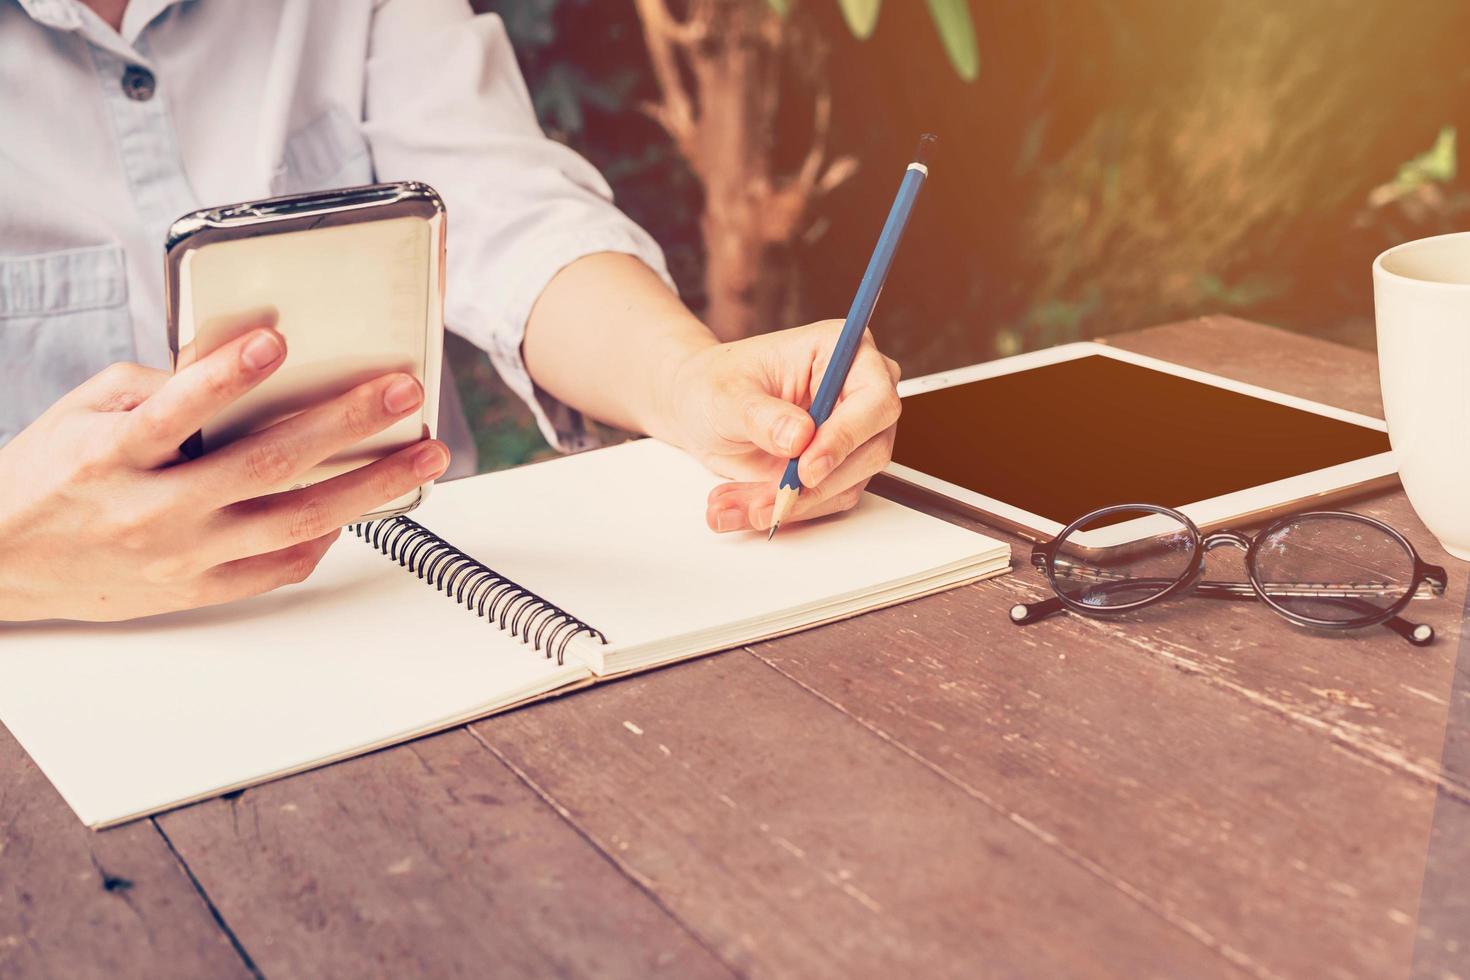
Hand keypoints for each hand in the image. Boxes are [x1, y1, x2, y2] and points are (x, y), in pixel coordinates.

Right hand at [0, 312, 448, 621]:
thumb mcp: (86, 410)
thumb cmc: (52, 475)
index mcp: (113, 456)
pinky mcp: (199, 591)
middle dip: (344, 425)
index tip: (275, 341)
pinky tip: (363, 506)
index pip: (175, 411)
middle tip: (401, 393)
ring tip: (420, 455)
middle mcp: (153, 511)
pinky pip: (280, 566)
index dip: (225, 376)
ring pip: (294, 522)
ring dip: (369, 487)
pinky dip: (326, 535)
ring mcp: (182, 558)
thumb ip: (158, 384)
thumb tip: (236, 361)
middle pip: (265, 467)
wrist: (3, 563)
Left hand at [660, 319, 901, 532]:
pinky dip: (785, 511)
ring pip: (847, 485)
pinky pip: (823, 502)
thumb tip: (800, 437)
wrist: (700, 410)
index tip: (807, 467)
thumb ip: (762, 415)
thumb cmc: (716, 384)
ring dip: (793, 504)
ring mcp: (852, 435)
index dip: (847, 436)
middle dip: (818, 484)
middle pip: (872, 449)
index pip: (874, 398)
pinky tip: (746, 507)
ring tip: (739, 504)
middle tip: (773, 498)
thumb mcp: (726, 395)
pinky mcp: (837, 470)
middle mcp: (857, 393)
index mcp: (840, 351)